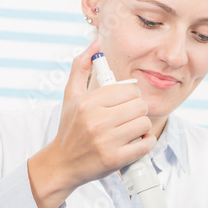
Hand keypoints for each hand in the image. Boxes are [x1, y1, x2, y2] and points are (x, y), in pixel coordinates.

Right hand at [28, 39, 154, 207]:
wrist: (62, 164)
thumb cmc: (69, 128)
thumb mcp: (71, 95)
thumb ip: (81, 66)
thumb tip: (96, 43)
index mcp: (88, 102)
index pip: (129, 89)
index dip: (129, 96)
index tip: (122, 103)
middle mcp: (96, 121)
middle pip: (139, 105)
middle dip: (136, 112)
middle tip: (126, 118)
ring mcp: (106, 141)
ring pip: (144, 124)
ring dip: (141, 129)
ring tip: (129, 131)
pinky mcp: (115, 159)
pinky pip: (146, 145)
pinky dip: (145, 143)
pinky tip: (135, 143)